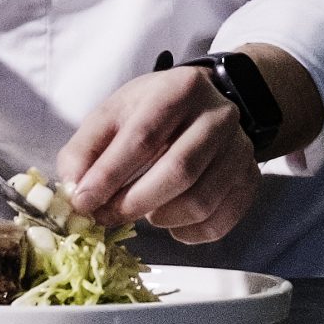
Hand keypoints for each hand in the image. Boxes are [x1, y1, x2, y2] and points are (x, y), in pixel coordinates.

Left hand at [59, 68, 262, 244]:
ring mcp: (240, 149)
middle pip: (178, 171)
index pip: (143, 137)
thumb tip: (73, 190)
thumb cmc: (152, 111)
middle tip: (107, 217)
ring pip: (201, 201)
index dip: (109, 174)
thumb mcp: (114, 113)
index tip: (83, 202)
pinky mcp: (250, 179)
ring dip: (162, 219)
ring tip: (142, 212)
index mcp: (179, 90)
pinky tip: (170, 222)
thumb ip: (86, 148)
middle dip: (134, 203)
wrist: (207, 104)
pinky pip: (220, 222)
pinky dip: (188, 233)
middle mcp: (218, 116)